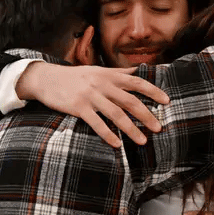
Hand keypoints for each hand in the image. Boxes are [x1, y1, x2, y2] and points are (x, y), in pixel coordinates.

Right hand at [15, 62, 169, 146]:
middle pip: (130, 101)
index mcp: (109, 75)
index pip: (137, 82)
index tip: (166, 101)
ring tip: (142, 141)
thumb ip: (118, 73)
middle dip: (146, 115)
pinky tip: (117, 144)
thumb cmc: (74, 76)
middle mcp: (102, 84)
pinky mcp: (78, 107)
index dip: (153, 91)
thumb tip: (139, 71)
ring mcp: (90, 96)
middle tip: (158, 128)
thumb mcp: (97, 70)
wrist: (46, 78)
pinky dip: (108, 134)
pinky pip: (96, 123)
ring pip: (116, 114)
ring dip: (131, 129)